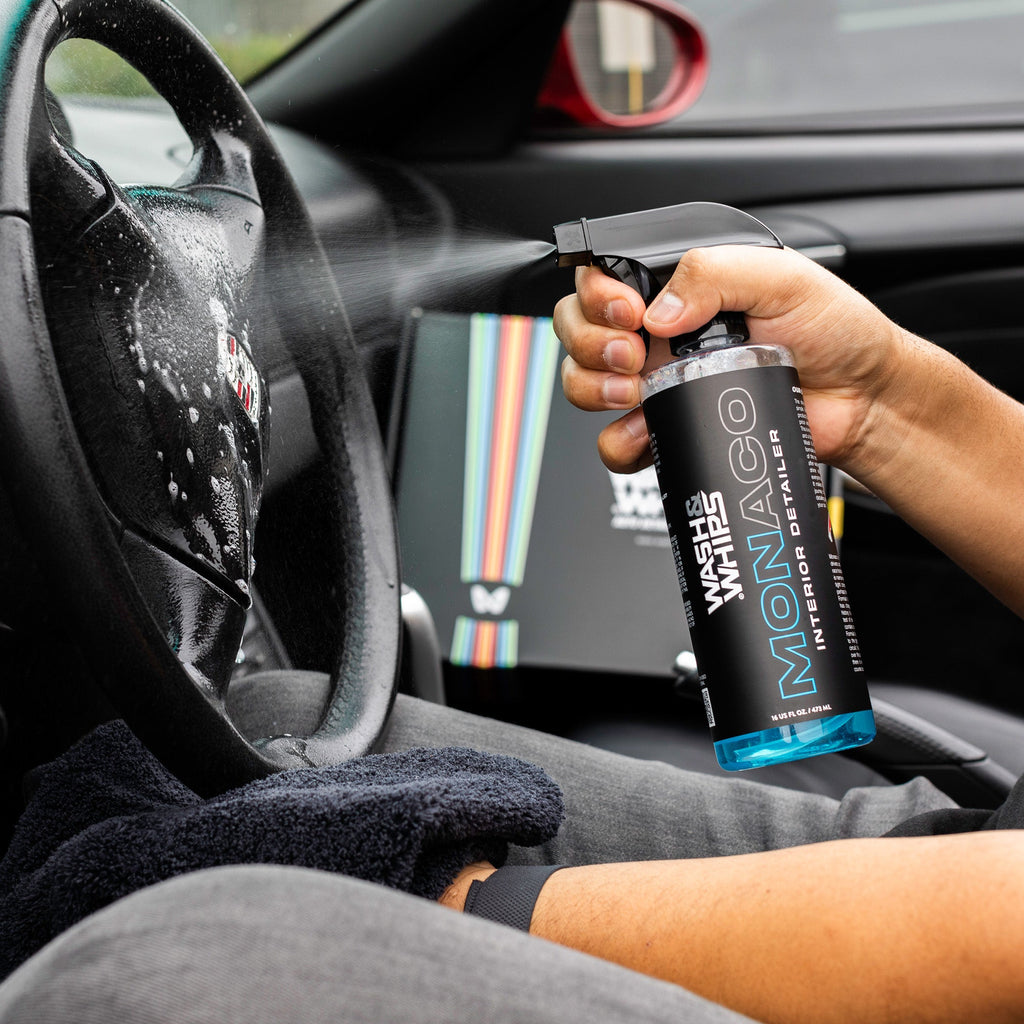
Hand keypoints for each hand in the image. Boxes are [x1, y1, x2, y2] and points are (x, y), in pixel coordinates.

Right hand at [553, 245, 908, 480]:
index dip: (598, 295)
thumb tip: (660, 309)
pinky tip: (645, 429)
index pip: (605, 279)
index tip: (629, 312)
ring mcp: (660, 382)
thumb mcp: (782, 277)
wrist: (860, 401)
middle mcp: (661, 332)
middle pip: (580, 329)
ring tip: (635, 390)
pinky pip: (617, 441)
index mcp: (682, 288)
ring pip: (583, 383)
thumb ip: (716, 272)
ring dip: (592, 387)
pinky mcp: (669, 428)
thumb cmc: (834, 332)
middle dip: (590, 342)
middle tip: (632, 352)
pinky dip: (619, 441)